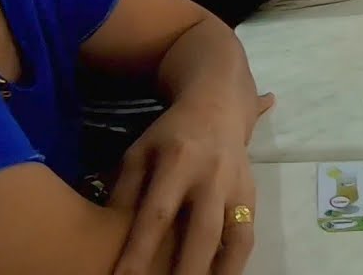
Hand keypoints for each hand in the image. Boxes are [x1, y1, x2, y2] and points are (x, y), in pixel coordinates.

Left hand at [110, 92, 275, 274]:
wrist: (218, 104)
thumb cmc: (170, 133)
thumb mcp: (140, 151)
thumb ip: (125, 190)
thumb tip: (110, 234)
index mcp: (177, 161)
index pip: (156, 215)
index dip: (139, 252)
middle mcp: (211, 176)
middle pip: (201, 233)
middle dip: (187, 271)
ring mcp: (236, 187)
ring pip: (235, 238)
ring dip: (221, 273)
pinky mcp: (252, 195)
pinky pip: (247, 236)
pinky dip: (236, 263)